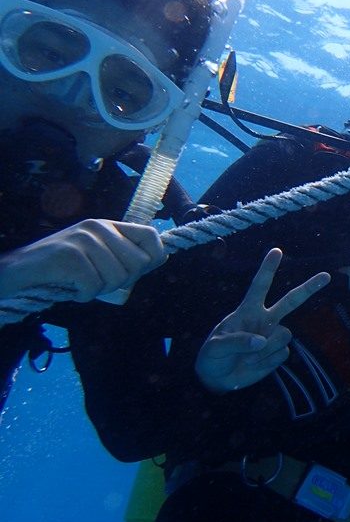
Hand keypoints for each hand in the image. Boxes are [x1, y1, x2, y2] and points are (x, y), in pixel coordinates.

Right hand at [0, 219, 165, 301]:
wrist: (14, 273)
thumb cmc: (58, 270)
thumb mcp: (96, 257)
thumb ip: (125, 256)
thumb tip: (162, 257)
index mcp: (107, 226)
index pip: (151, 235)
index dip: (153, 258)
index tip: (135, 272)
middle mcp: (97, 227)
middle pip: (139, 263)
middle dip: (122, 282)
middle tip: (96, 282)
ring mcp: (82, 240)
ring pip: (118, 277)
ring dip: (99, 290)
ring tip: (79, 283)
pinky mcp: (68, 256)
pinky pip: (94, 286)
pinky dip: (83, 295)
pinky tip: (70, 289)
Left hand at [195, 248, 330, 393]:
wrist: (218, 380)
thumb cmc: (213, 357)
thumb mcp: (215, 347)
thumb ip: (237, 341)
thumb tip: (261, 341)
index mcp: (247, 311)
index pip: (259, 286)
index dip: (268, 269)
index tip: (276, 251)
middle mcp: (264, 320)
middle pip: (291, 300)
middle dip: (309, 288)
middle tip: (326, 276)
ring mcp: (272, 336)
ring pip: (285, 334)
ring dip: (266, 349)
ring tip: (247, 359)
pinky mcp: (278, 354)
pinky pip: (282, 354)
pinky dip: (266, 362)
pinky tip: (253, 364)